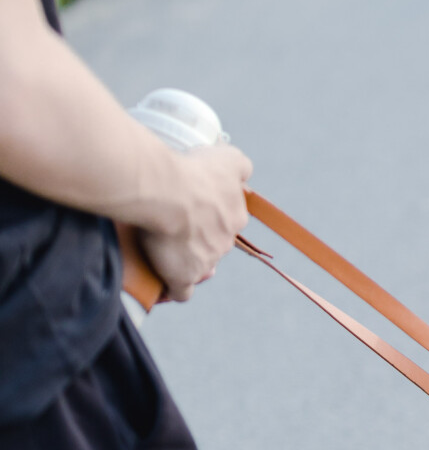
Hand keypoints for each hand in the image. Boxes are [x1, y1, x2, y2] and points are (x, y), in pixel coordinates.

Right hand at [138, 143, 252, 301]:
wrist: (166, 191)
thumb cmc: (194, 172)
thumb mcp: (227, 158)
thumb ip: (240, 166)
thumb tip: (244, 174)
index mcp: (234, 216)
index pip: (227, 221)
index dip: (210, 217)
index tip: (194, 210)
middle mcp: (224, 242)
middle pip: (213, 245)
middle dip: (198, 239)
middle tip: (175, 225)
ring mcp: (205, 262)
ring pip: (198, 267)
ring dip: (184, 261)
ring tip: (163, 249)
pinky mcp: (183, 276)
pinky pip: (181, 291)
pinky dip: (173, 288)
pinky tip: (164, 281)